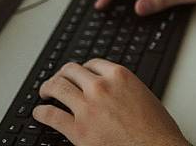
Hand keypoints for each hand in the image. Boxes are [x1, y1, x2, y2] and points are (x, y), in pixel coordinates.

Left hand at [33, 59, 188, 145]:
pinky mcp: (79, 130)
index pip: (92, 63)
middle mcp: (101, 87)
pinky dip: (42, 113)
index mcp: (119, 75)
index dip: (82, 68)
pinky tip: (40, 113)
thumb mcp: (142, 95)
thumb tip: (111, 91)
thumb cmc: (156, 129)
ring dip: (48, 88)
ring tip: (45, 92)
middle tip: (58, 79)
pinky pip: (52, 116)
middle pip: (72, 71)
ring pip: (58, 88)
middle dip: (62, 74)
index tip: (78, 74)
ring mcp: (88, 107)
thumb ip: (123, 88)